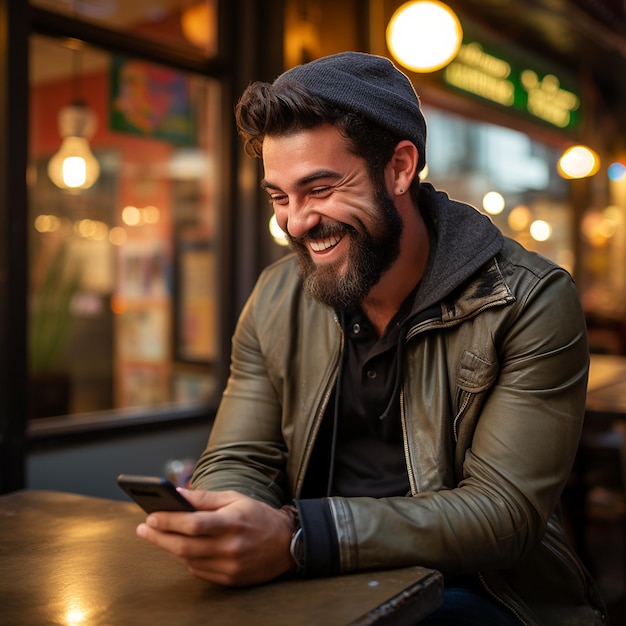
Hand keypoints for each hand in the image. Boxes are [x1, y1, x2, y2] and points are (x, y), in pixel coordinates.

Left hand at [136, 489, 295, 585]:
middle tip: (144, 528)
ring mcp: (229, 566)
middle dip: (159, 537)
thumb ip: (206, 498)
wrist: (287, 544)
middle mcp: (230, 546)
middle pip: (184, 545)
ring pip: (188, 559)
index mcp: (232, 522)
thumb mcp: (235, 498)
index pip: (193, 523)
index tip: (151, 516)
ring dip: (169, 547)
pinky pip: (199, 570)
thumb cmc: (258, 516)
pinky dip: (187, 558)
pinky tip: (182, 547)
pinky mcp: (229, 580)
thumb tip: (178, 494)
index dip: (168, 520)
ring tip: (158, 535)